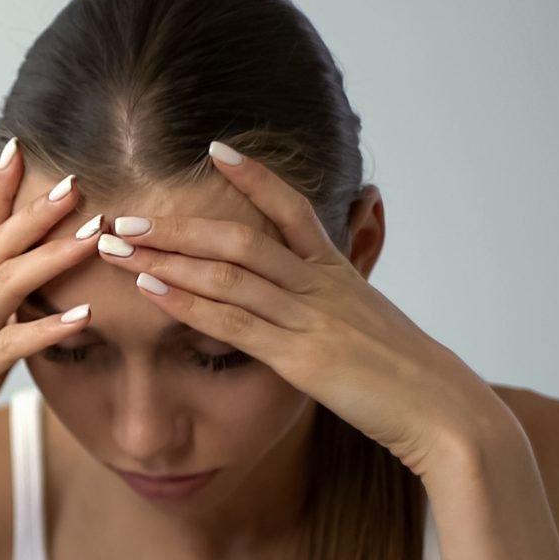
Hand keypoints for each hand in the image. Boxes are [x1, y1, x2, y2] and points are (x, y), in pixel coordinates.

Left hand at [97, 144, 512, 480]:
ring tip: (116, 244)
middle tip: (122, 214)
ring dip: (165, 257)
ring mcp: (309, 318)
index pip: (293, 209)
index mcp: (339, 274)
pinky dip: (185, 302)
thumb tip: (329, 304)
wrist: (443, 411)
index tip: (214, 148)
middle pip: (240, 236)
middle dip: (176, 224)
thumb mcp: (374, 331)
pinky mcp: (299, 357)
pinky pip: (232, 322)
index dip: (253, 176)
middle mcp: (320, 285)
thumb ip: (342, 310)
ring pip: (227, 272)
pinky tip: (148, 290)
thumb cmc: (409, 379)